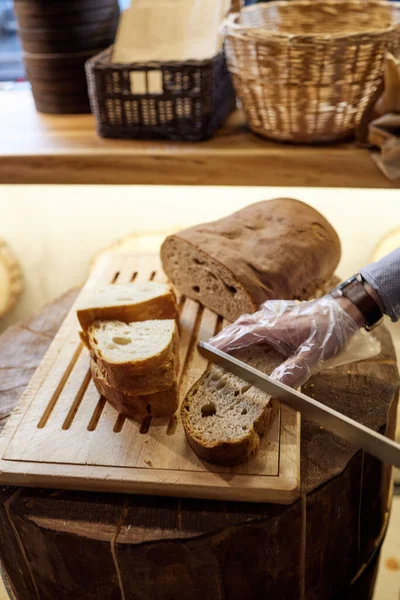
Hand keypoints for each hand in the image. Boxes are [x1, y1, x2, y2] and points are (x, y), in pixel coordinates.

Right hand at [209, 295, 375, 388]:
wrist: (345, 309)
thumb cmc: (330, 331)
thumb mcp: (315, 355)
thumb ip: (295, 370)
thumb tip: (275, 386)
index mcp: (274, 328)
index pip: (241, 335)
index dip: (222, 344)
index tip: (206, 351)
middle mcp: (270, 318)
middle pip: (239, 326)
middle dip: (223, 338)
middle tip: (208, 349)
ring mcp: (275, 314)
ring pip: (247, 321)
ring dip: (234, 331)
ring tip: (223, 343)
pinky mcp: (281, 313)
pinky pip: (257, 318)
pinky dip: (246, 326)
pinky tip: (249, 332)